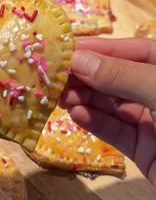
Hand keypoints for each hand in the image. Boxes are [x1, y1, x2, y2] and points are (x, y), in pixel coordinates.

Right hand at [60, 37, 155, 185]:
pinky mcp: (144, 150)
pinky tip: (77, 116)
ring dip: (86, 100)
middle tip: (54, 77)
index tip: (64, 50)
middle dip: (86, 76)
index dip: (98, 49)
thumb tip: (79, 61)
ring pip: (112, 106)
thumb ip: (123, 77)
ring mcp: (153, 122)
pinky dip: (95, 123)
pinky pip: (115, 132)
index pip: (132, 52)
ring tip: (60, 97)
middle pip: (117, 79)